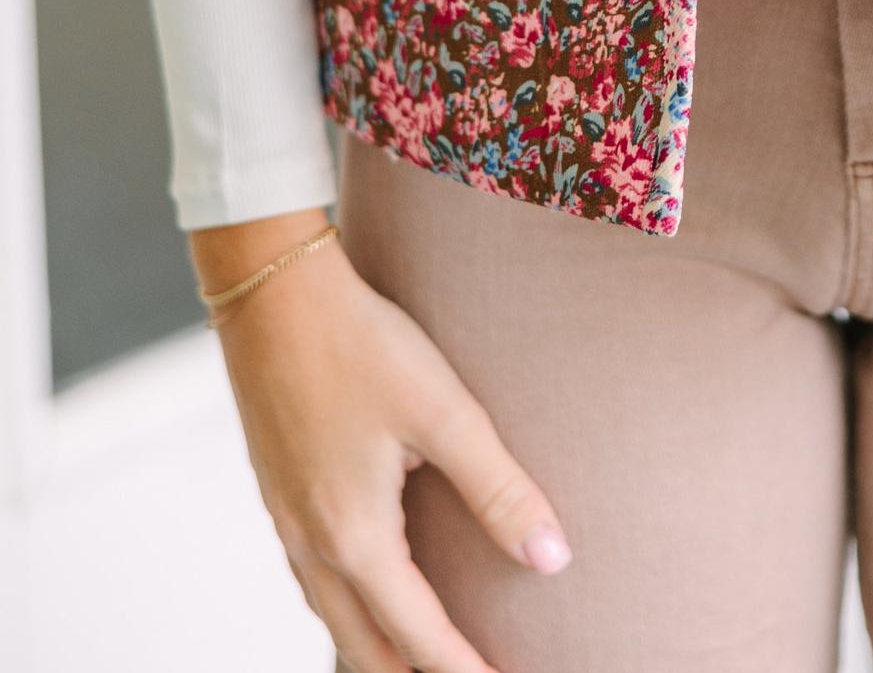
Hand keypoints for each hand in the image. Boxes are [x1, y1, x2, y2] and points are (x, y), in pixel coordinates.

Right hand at [193, 207, 569, 672]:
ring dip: (381, 651)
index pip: (419, 637)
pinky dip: (351, 612)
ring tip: (427, 656)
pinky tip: (374, 592)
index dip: (464, 671)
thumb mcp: (442, 411)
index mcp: (354, 538)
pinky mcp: (279, 494)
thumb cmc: (361, 342)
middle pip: (366, 650)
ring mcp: (287, 522)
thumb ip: (498, 487)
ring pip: (335, 621)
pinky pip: (316, 584)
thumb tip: (552, 558)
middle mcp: (313, 546)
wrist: (271, 289)